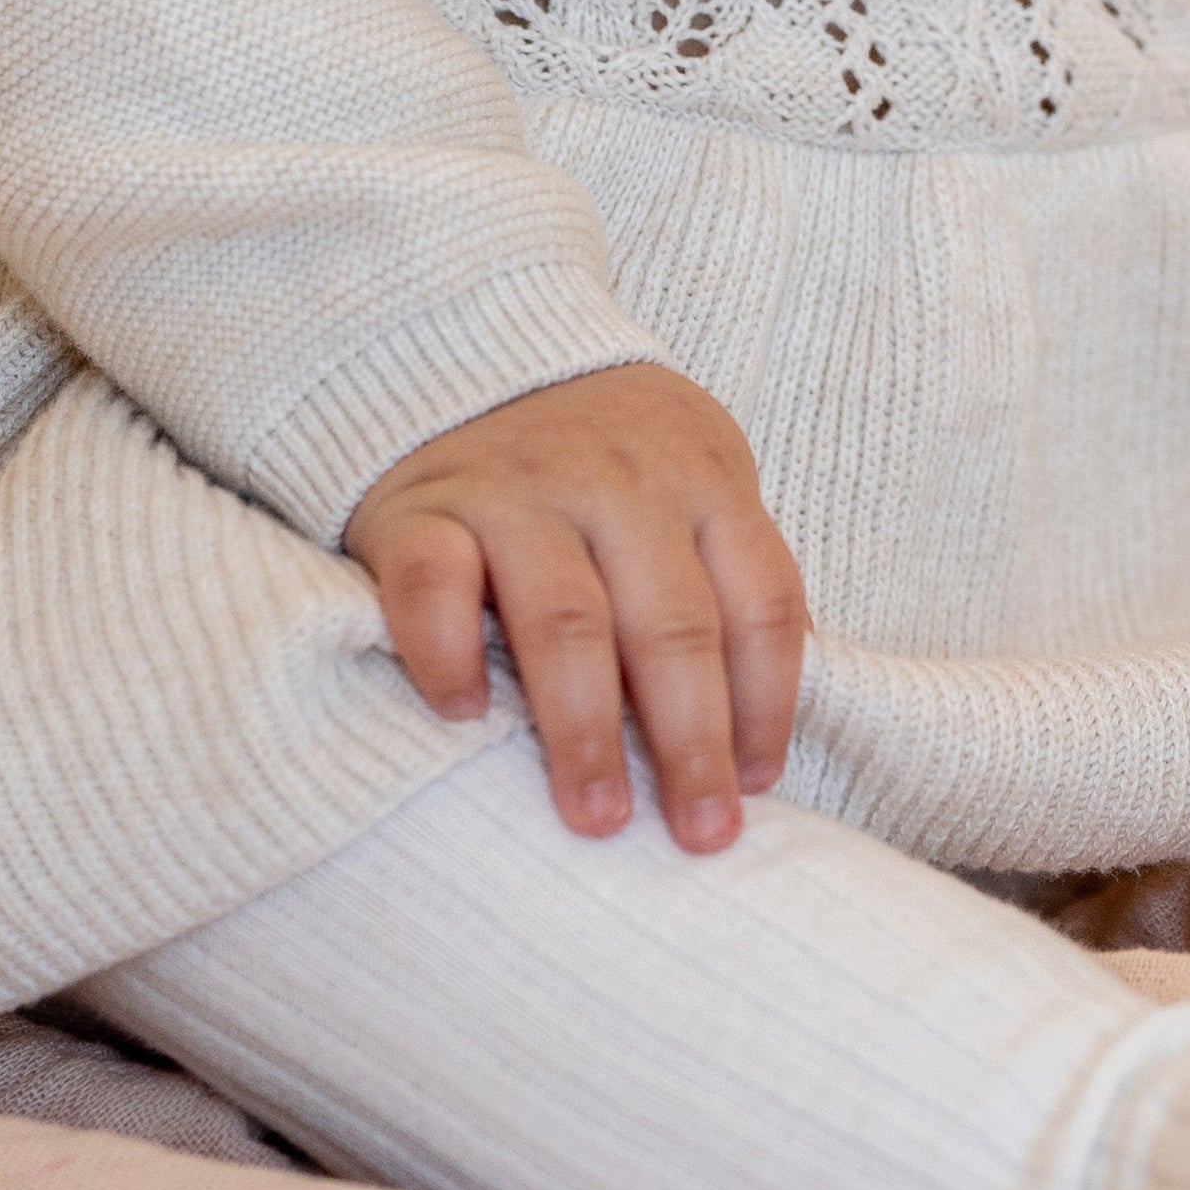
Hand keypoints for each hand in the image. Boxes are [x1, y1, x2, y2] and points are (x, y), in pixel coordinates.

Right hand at [343, 363, 808, 852]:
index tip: (756, 787)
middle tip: (699, 836)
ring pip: (566, 617)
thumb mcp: (687, 483)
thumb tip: (765, 732)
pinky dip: (449, 653)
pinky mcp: (421, 507)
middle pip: (672, 623)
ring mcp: (516, 489)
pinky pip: (435, 584)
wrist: (456, 353)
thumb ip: (723, 579)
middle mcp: (616, 479)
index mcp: (701, 476)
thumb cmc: (595, 462)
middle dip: (691, 742)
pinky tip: (462, 718)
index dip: (768, 702)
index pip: (759, 599)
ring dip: (586, 728)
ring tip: (597, 817)